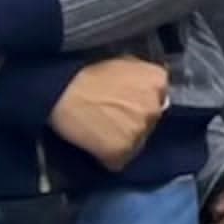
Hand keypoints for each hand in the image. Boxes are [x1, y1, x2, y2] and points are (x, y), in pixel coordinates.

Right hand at [47, 58, 169, 169]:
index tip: (126, 103)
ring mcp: (140, 131)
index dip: (141, 102)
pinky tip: (95, 143)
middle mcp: (154, 107)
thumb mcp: (122, 63)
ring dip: (122, 139)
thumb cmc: (87, 77)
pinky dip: (108, 156)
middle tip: (111, 116)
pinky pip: (120, 160)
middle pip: (151, 121)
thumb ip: (141, 75)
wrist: (63, 94)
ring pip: (137, 142)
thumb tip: (148, 88)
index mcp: (157, 82)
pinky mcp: (123, 151)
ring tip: (100, 130)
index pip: (160, 98)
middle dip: (134, 120)